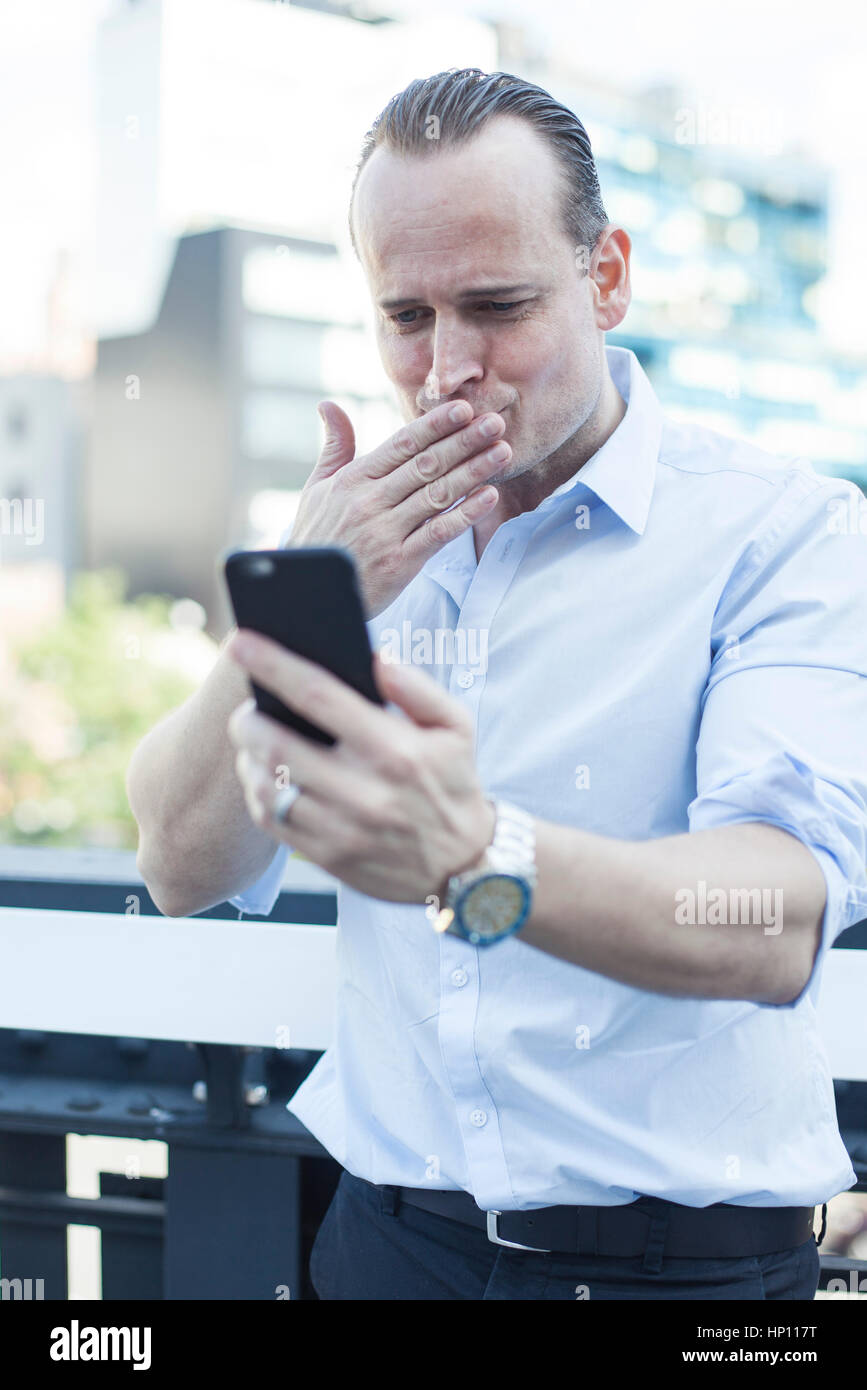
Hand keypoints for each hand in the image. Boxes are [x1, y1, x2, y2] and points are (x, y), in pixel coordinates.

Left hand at [226, 629, 495, 902]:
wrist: (464, 866)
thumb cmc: (453, 785)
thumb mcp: (455, 728)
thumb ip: (418, 688)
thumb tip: (376, 658)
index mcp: (393, 748)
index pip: (319, 696)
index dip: (274, 666)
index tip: (241, 644)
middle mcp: (364, 790)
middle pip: (276, 744)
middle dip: (248, 720)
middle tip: (247, 710)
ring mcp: (342, 828)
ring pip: (267, 785)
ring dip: (249, 758)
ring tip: (256, 745)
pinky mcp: (328, 856)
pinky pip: (272, 821)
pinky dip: (258, 794)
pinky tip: (268, 779)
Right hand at [288, 398, 511, 616]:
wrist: (309, 594)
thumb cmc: (317, 538)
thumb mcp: (317, 489)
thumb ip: (335, 447)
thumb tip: (330, 405)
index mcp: (353, 479)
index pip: (402, 444)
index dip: (435, 425)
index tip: (464, 409)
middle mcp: (370, 502)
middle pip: (425, 465)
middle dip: (463, 441)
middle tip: (495, 422)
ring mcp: (386, 533)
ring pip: (436, 495)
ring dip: (473, 472)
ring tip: (502, 452)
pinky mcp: (399, 563)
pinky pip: (438, 534)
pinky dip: (465, 514)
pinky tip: (489, 497)